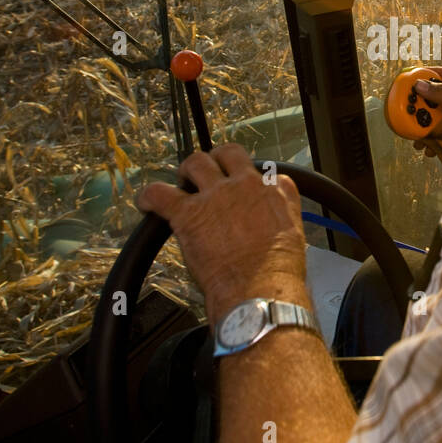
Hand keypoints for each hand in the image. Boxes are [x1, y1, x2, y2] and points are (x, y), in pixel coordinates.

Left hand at [136, 143, 306, 326]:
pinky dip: (149, 196)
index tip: (244, 187)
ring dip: (186, 171)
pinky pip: (160, 193)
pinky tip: (146, 202)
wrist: (262, 288)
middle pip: (227, 154)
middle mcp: (244, 185)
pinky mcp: (188, 213)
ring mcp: (215, 196)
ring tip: (181, 183)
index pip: (264, 170)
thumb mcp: (295, 236)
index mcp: (273, 192)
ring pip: (195, 163)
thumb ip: (285, 221)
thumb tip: (276, 226)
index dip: (250, 177)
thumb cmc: (278, 272)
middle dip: (216, 160)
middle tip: (209, 174)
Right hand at [411, 66, 441, 172]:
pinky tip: (428, 147)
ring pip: (430, 119)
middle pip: (431, 98)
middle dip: (419, 105)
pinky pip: (434, 135)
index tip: (410, 78)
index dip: (425, 73)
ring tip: (416, 132)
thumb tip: (421, 85)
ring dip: (421, 126)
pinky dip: (428, 141)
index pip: (441, 74)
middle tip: (409, 109)